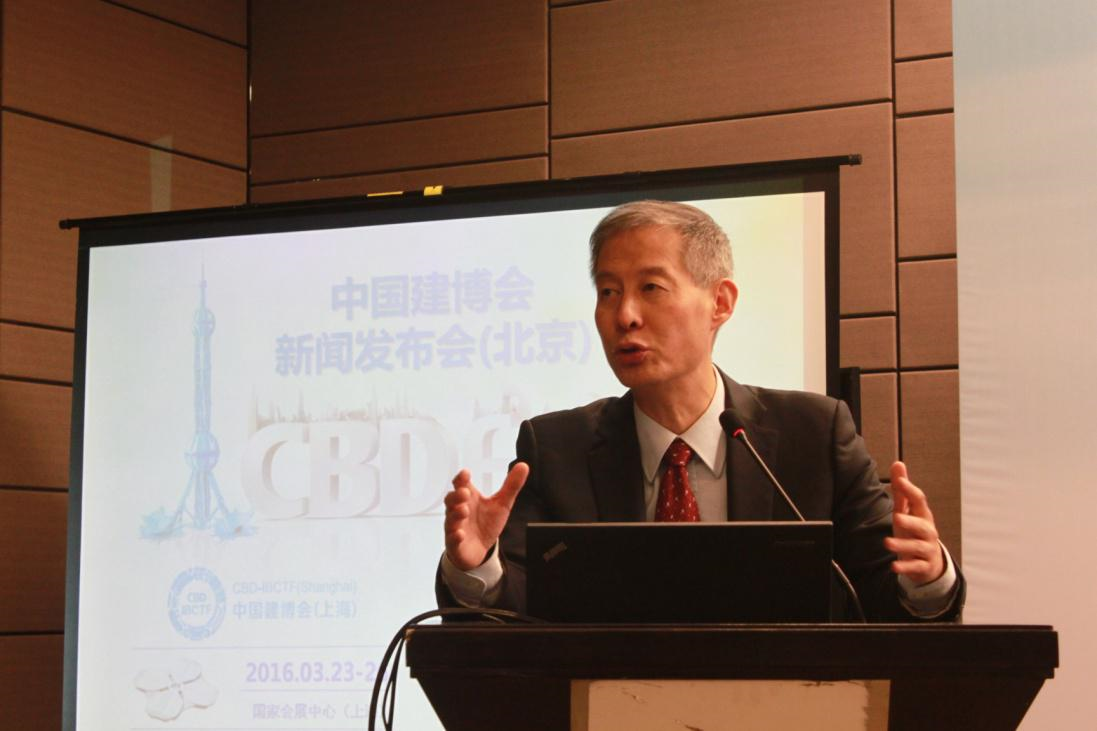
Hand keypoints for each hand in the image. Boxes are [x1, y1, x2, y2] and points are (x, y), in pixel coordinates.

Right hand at [443, 463, 528, 570]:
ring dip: (456, 514)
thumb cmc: (486, 523)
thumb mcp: (502, 504)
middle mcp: (458, 510)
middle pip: (451, 499)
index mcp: (469, 498)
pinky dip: (455, 536)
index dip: (462, 479)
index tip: (466, 473)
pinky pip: (452, 539)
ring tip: (464, 511)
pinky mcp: (455, 543)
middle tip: (466, 493)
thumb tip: (524, 466)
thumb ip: (511, 485)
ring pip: (450, 519)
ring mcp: (455, 527)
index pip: (461, 484)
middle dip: (457, 495)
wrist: (480, 549)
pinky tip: (460, 534)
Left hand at [883, 461, 945, 584]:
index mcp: (923, 515)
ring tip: (887, 543)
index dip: (910, 491)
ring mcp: (926, 549)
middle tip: (897, 517)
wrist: (929, 562)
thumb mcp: (906, 511)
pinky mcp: (923, 566)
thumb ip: (901, 490)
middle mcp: (927, 532)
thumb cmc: (914, 531)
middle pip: (922, 526)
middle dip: (911, 522)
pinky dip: (905, 567)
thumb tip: (898, 464)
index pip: (920, 501)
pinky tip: (894, 566)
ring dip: (902, 545)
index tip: (900, 481)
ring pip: (917, 547)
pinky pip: (915, 566)